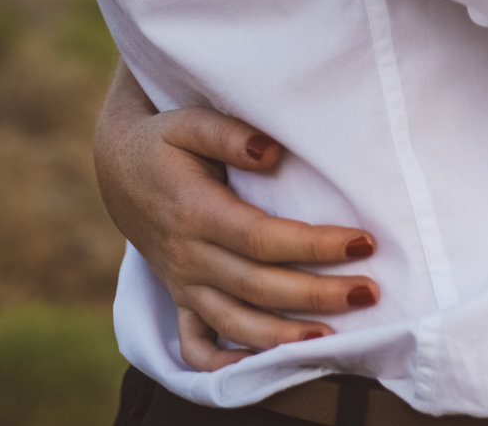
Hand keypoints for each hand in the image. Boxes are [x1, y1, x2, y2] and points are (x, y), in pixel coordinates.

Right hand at [92, 64, 379, 368]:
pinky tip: (268, 366)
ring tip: (333, 337)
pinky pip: (198, 345)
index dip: (313, 244)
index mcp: (195, 212)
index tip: (362, 241)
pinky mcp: (181, 300)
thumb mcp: (187, 123)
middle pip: (258, 287)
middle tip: (369, 292)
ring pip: (235, 323)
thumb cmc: (164, 143)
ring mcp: (183, 285)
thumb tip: (271, 152)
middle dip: (317, 294)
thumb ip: (227, 133)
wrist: (118, 170)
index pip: (261, 239)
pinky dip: (226, 364)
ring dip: (284, 337)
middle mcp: (189, 257)